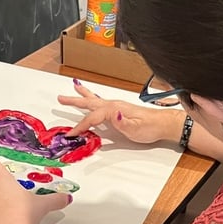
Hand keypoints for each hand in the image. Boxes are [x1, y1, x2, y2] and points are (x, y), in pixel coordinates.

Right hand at [58, 80, 181, 144]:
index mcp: (114, 109)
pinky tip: (91, 100)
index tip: (71, 134)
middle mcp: (113, 105)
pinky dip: (92, 100)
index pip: (92, 118)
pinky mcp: (119, 111)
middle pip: (89, 103)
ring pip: (94, 101)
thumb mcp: (135, 128)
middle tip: (60, 98)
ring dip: (82, 96)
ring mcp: (116, 107)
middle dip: (74, 101)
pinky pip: (100, 105)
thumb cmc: (149, 127)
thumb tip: (112, 115)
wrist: (162, 123)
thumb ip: (122, 122)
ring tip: (73, 89)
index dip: (80, 126)